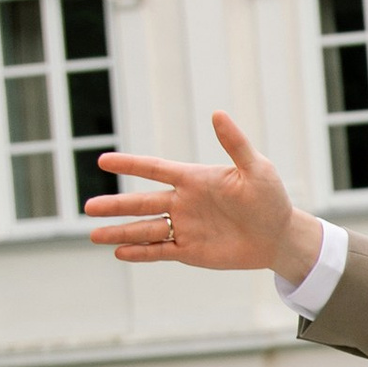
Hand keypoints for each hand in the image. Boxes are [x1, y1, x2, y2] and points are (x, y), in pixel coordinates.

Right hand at [87, 112, 321, 283]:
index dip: (130, 165)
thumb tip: (217, 113)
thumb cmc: (270, 198)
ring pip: (145, 229)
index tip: (103, 161)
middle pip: (142, 203)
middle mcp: (184, 203)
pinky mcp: (190, 251)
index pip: (155, 169)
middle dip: (115, 206)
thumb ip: (235, 144)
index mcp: (194, 180)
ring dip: (120, 232)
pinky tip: (119, 253)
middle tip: (88, 207)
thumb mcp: (256, 169)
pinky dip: (140, 252)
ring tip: (92, 234)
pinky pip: (160, 251)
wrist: (280, 236)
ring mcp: (185, 228)